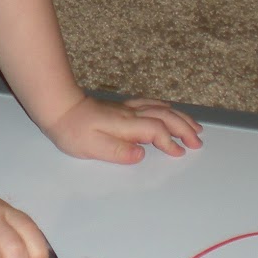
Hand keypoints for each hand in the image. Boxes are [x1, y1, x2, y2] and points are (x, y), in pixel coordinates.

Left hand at [44, 95, 202, 164]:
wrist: (59, 108)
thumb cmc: (72, 130)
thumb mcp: (91, 147)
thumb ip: (118, 151)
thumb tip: (141, 154)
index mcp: (125, 125)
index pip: (155, 131)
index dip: (170, 142)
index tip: (180, 153)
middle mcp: (130, 114)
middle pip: (165, 117)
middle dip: (184, 129)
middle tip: (198, 141)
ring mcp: (127, 109)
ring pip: (161, 109)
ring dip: (180, 118)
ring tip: (194, 128)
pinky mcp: (122, 108)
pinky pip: (151, 104)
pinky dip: (166, 108)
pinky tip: (170, 110)